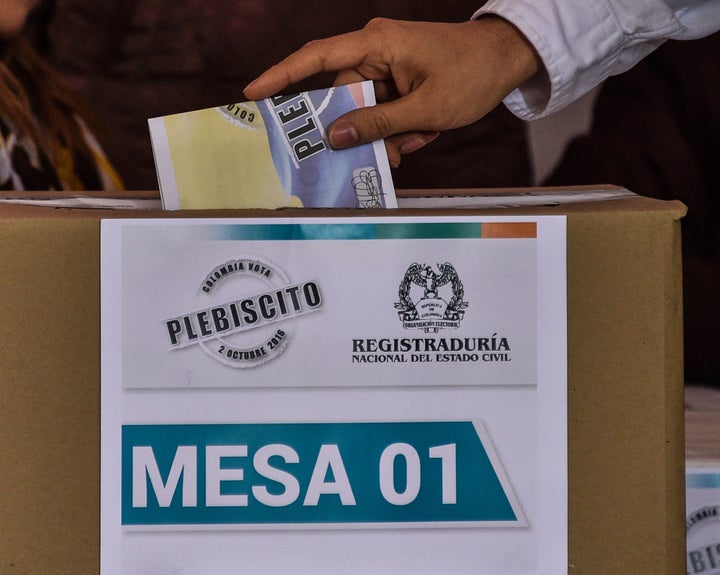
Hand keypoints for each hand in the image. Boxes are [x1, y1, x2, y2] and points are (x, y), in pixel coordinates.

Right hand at [243, 16, 538, 166]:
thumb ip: (378, 124)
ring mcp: (387, 65)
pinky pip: (384, 110)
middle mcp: (375, 50)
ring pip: (366, 110)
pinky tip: (424, 131)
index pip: (317, 58)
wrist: (506, 59)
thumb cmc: (471, 74)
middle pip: (344, 96)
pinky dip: (400, 127)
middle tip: (381, 156)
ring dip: (388, 132)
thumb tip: (335, 137)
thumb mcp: (425, 109)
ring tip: (418, 138)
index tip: (253, 94)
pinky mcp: (398, 78)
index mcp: (377, 43)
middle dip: (361, 130)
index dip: (282, 76)